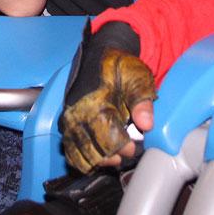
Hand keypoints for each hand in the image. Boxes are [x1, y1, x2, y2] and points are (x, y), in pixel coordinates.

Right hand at [59, 21, 156, 173]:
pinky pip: (68, 149)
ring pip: (78, 153)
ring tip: (113, 159)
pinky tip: (96, 160)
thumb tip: (146, 125)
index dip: (123, 148)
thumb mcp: (137, 78)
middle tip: (126, 153)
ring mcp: (70, 119)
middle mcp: (79, 114)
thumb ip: (142, 102)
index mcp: (97, 104)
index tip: (134, 147)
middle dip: (111, 156)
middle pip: (92, 150)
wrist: (99, 54)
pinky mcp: (67, 122)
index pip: (108, 139)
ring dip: (97, 161)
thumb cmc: (120, 67)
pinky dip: (80, 159)